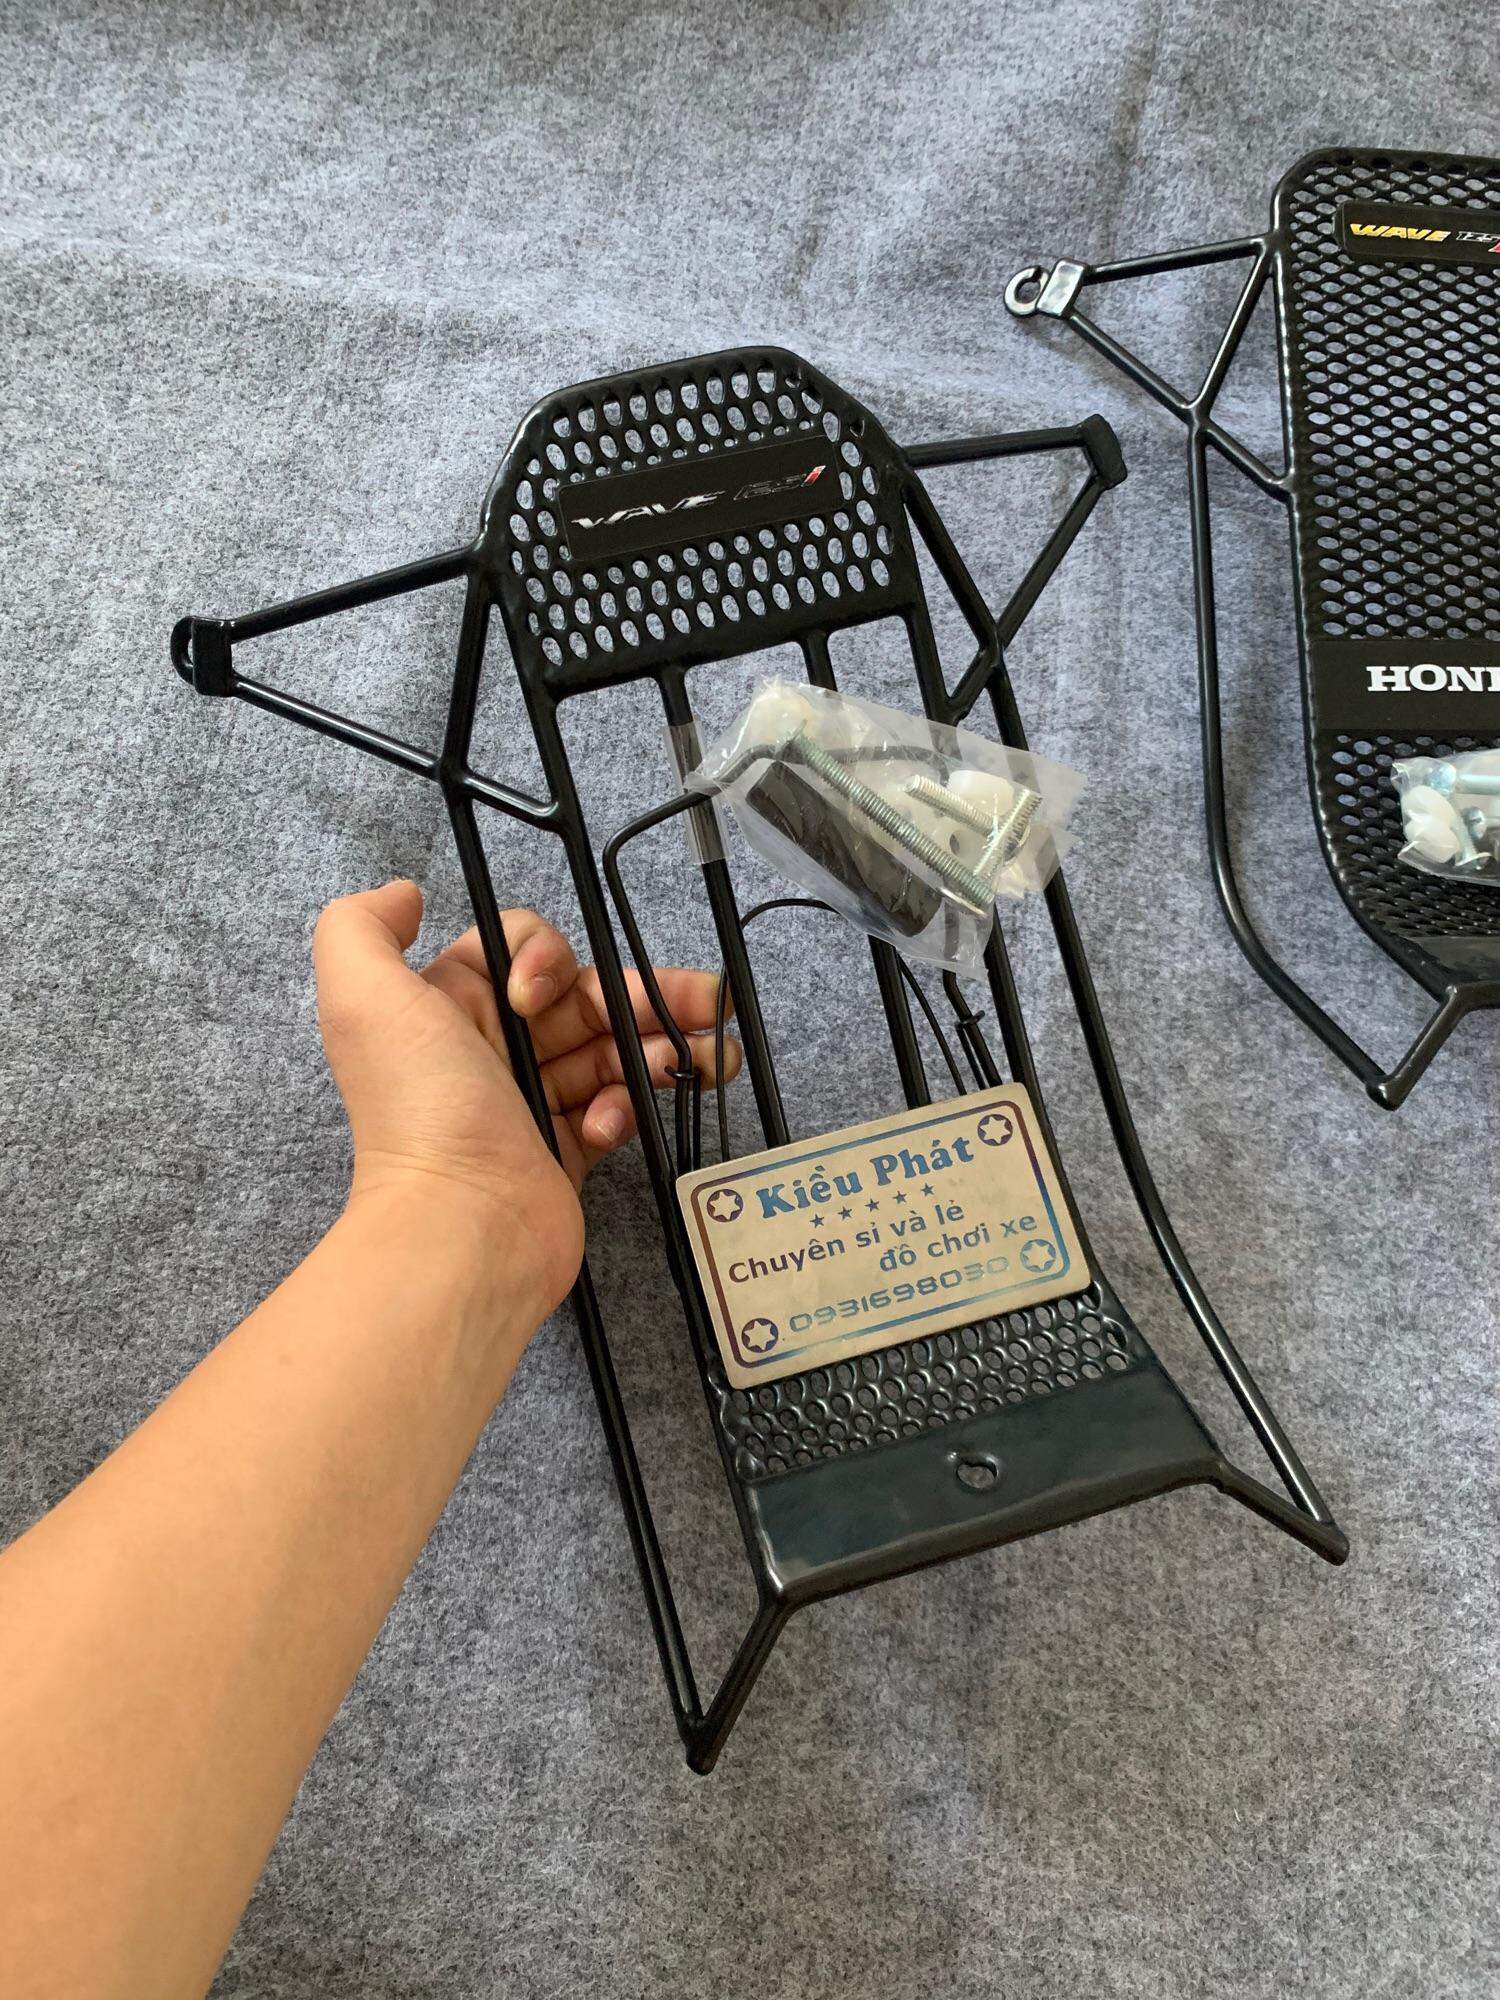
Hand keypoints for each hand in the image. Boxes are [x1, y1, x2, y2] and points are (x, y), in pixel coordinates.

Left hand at [313, 881, 738, 1313]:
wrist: (461, 1226)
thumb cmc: (420, 1111)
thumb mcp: (364, 999)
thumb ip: (361, 927)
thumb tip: (403, 894)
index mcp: (449, 1005)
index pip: (522, 950)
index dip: (549, 957)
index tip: (541, 993)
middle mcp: (491, 1048)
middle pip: (585, 996)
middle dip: (645, 994)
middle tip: (707, 1003)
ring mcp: (532, 1100)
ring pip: (613, 1048)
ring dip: (663, 1045)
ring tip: (709, 1058)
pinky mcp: (568, 1149)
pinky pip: (614, 1107)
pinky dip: (626, 1106)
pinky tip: (612, 1124)